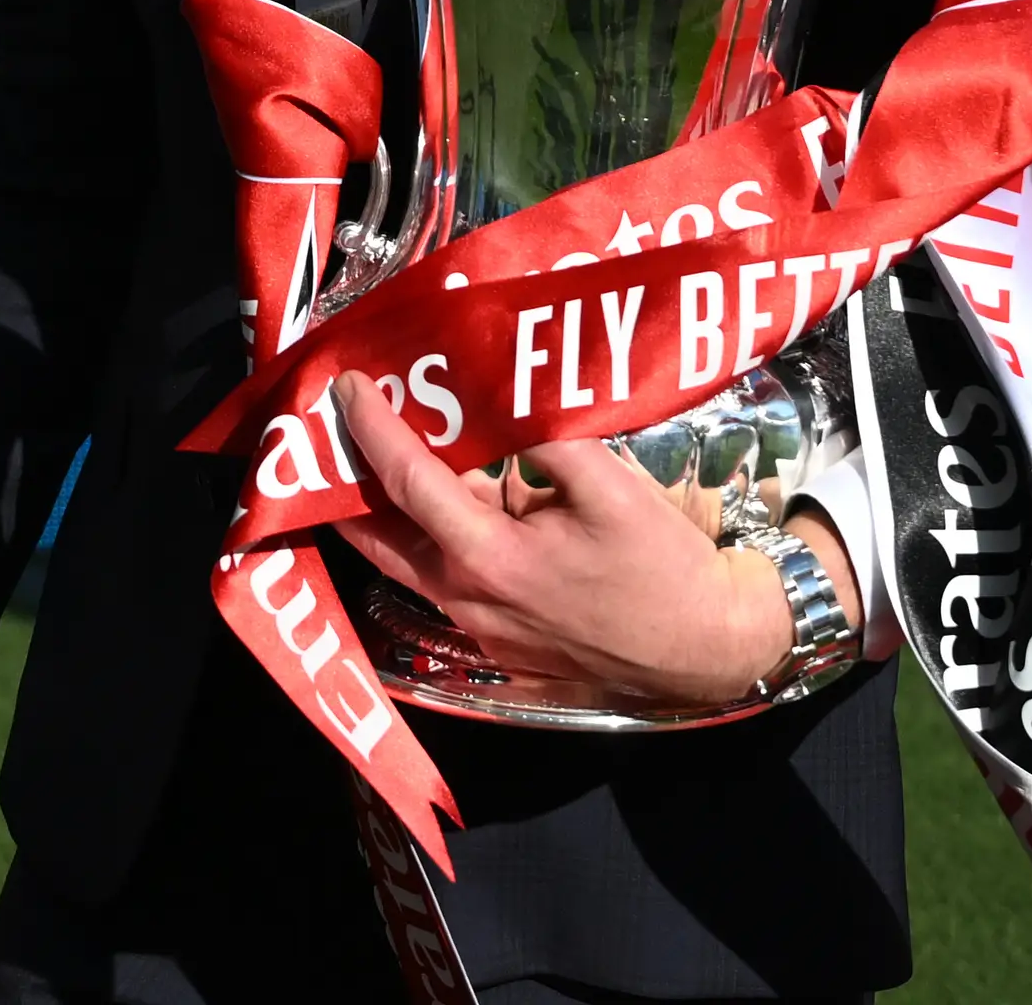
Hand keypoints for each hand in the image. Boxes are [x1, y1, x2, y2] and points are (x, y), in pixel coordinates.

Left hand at [326, 375, 797, 710]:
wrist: (703, 647)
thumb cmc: (661, 566)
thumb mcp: (609, 484)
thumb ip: (544, 434)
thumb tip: (494, 388)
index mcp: (487, 558)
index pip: (406, 481)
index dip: (372, 428)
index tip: (348, 384)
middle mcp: (465, 598)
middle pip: (376, 536)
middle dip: (344, 482)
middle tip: (328, 429)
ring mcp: (477, 626)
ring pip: (405, 561)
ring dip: (379, 511)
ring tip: (367, 458)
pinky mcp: (496, 637)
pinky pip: (441, 578)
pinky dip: (424, 536)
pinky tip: (441, 502)